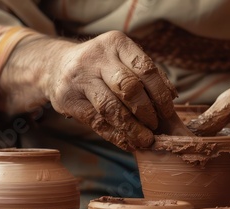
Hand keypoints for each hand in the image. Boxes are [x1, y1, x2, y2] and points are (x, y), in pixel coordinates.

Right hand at [49, 31, 181, 149]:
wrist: (56, 66)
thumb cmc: (101, 66)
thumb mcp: (121, 60)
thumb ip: (146, 76)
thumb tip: (173, 98)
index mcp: (116, 43)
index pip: (145, 68)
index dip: (160, 94)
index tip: (169, 112)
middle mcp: (97, 57)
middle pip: (129, 87)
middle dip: (146, 111)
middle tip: (155, 126)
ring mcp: (80, 78)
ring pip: (111, 107)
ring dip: (132, 128)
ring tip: (145, 140)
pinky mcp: (68, 99)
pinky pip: (96, 122)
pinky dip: (115, 136)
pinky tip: (128, 143)